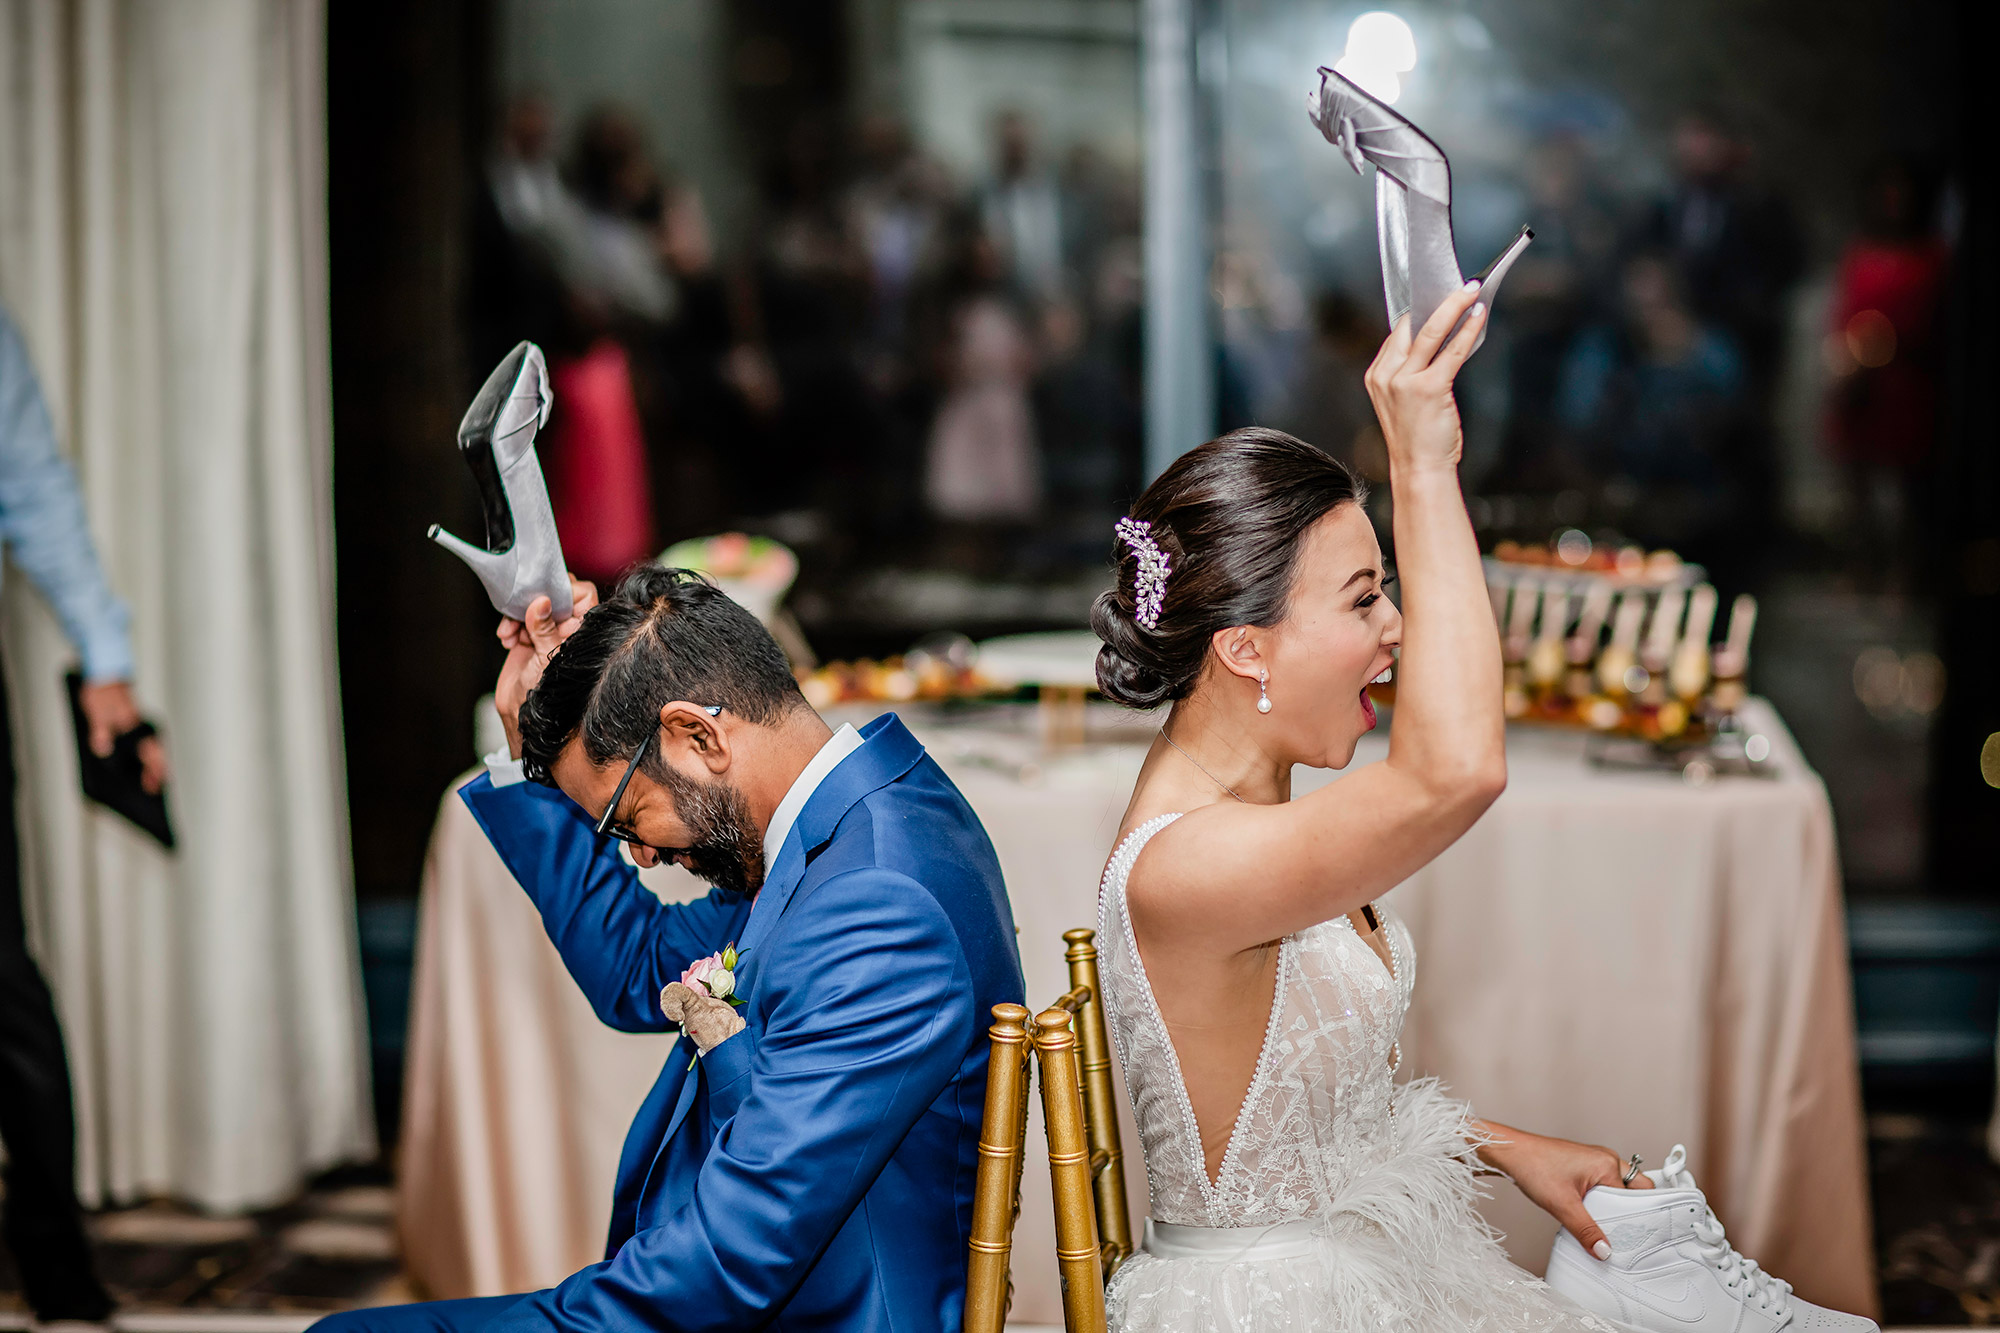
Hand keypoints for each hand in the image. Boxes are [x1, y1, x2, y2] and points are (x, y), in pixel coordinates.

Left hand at [77, 679, 169, 794]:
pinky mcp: (132, 724)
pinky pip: (142, 743)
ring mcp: (137, 726)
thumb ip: (100, 731)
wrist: (103, 673)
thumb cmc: (101, 692)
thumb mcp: (97, 712)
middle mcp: (139, 727)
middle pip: (154, 752)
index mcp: (133, 726)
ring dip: (151, 764)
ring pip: (151, 748)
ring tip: (149, 781)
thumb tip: (102, 749)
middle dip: (156, 772)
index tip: (154, 785)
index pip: (150, 752)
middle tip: (154, 789)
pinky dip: (143, 755)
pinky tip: (136, 763)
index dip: (154, 770)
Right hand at [495, 575, 598, 758]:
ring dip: (517, 615)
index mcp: (581, 630)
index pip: (583, 595)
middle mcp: (567, 627)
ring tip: (510, 635)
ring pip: (534, 603)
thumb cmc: (544, 692)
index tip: (546, 599)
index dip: (566, 592)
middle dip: (535, 600)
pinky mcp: (529, 634)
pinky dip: (510, 624)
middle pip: (556, 595)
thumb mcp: (546, 657)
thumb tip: (542, 601)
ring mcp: (547, 629)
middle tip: (523, 611)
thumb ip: (544, 629)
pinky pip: (519, 616)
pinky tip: (506, 639)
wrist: (520, 712)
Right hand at [1363, 282, 1487, 474]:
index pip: (1398, 332)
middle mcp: (1385, 375)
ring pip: (1431, 331)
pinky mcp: (1427, 388)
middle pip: (1411, 325)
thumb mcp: (1405, 400)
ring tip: (1472, 290)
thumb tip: (1442, 339)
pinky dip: (1468, 330)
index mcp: (1376, 375)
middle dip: (1437, 302)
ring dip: (1454, 305)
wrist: (1420, 470)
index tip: (1440, 295)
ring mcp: (1404, 381)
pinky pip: (1452, 350)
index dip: (1420, 311)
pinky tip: (1479, 316)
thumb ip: (1412, 371)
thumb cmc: (1418, 438)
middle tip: (1461, 286)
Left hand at [1478, 1123, 1651, 1260]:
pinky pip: (1603, 1185)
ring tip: (1606, 1226)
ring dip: (1614, 1207)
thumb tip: (1604, 1251)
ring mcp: (1594, 1161)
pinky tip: (1592, 1215)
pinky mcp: (1583, 1166)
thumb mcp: (1562, 1206)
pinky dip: (1602, 1200)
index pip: (1639, 1195)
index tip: (1637, 1236)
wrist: (1510, 1152)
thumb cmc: (1533, 1167)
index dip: (1639, 1217)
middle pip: (1634, 1190)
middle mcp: (1605, 1159)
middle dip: (1630, 1211)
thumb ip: (1586, 1230)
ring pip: (1617, 1189)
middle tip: (1625, 1233)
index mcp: (1607, 1164)